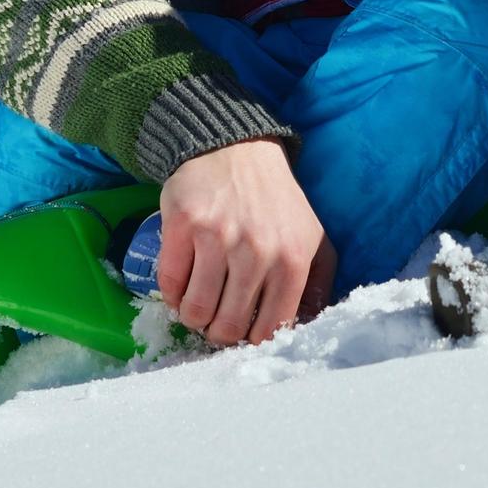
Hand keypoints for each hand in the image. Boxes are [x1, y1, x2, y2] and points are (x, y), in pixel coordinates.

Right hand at [155, 139, 332, 345]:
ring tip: (198, 305)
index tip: (244, 330)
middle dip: (219, 333)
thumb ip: (318, 283)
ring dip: (193, 317)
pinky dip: (172, 294)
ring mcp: (217, 238)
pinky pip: (170, 284)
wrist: (235, 147)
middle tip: (216, 320)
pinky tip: (182, 285)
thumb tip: (309, 326)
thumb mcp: (313, 236)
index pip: (269, 330)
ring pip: (196, 311)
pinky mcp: (183, 226)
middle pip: (228, 327)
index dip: (252, 340)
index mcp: (292, 261)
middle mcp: (256, 253)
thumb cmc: (275, 199)